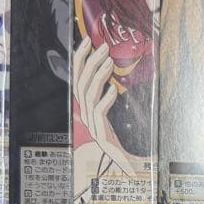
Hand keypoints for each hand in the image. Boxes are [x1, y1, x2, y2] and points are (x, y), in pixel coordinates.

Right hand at [72, 36, 143, 176]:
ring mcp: (92, 125)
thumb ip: (112, 91)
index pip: (77, 78)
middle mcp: (85, 114)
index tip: (87, 40)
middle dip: (90, 62)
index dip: (80, 58)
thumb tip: (119, 68)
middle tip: (103, 46)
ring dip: (99, 75)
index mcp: (86, 106)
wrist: (126, 163)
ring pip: (88, 96)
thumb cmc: (121, 136)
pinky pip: (100, 113)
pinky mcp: (102, 135)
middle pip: (80, 84)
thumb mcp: (114, 110)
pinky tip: (115, 89)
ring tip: (110, 61)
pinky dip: (107, 99)